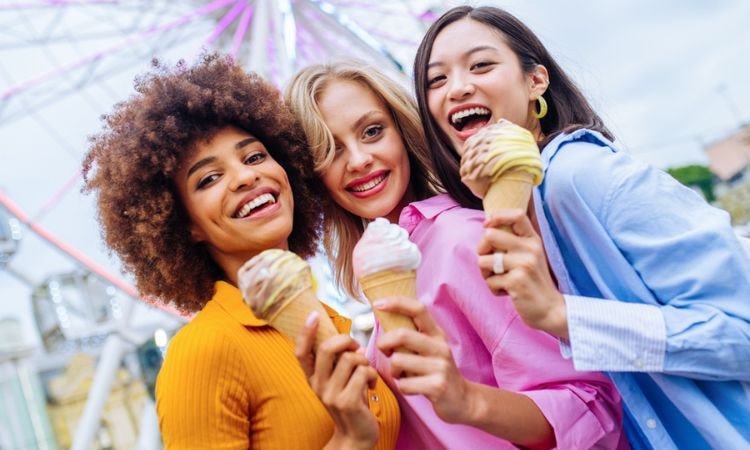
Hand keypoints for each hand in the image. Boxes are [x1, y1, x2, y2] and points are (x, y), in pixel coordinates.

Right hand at [295, 312, 378, 449]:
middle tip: (356, 347)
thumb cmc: (350, 401)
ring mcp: (331, 395)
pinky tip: (371, 385)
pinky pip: (363, 372)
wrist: (356, 436)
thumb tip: (350, 340)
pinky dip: (373, 374)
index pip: (300, 352)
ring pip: (350, 359)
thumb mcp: (337, 381)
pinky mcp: (347, 401)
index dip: (305, 333)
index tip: (313, 316)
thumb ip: (337, 362)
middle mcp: (318, 385)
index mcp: (313, 378)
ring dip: (364, 361)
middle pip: (327, 349)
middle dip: (346, 340)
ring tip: (366, 372)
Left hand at [374, 296, 472, 423]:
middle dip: (384, 343)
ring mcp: (440, 366)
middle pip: (403, 335)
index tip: (378, 304)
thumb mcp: (430, 349)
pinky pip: (404, 384)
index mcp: (437, 334)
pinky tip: (412, 388)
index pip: (418, 309)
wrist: (463, 400)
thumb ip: (412, 335)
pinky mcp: (437, 386)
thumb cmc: (436, 372)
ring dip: (393, 370)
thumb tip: (384, 318)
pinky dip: (402, 387)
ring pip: (399, 361)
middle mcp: (441, 347)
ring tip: (402, 375)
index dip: (397, 303)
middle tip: (385, 351)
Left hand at [477, 209, 567, 338]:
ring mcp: (524, 264)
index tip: (487, 224)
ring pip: (483, 260)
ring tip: (501, 281)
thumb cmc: (533, 282)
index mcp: (533, 240)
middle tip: (491, 264)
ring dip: (486, 274)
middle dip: (482, 250)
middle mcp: (530, 249)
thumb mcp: (530, 256)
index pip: (517, 215)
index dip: (497, 216)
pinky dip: (494, 289)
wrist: (550, 309)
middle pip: (489, 235)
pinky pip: (490, 281)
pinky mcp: (516, 281)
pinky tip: (508, 292)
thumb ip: (514, 241)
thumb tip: (487, 225)